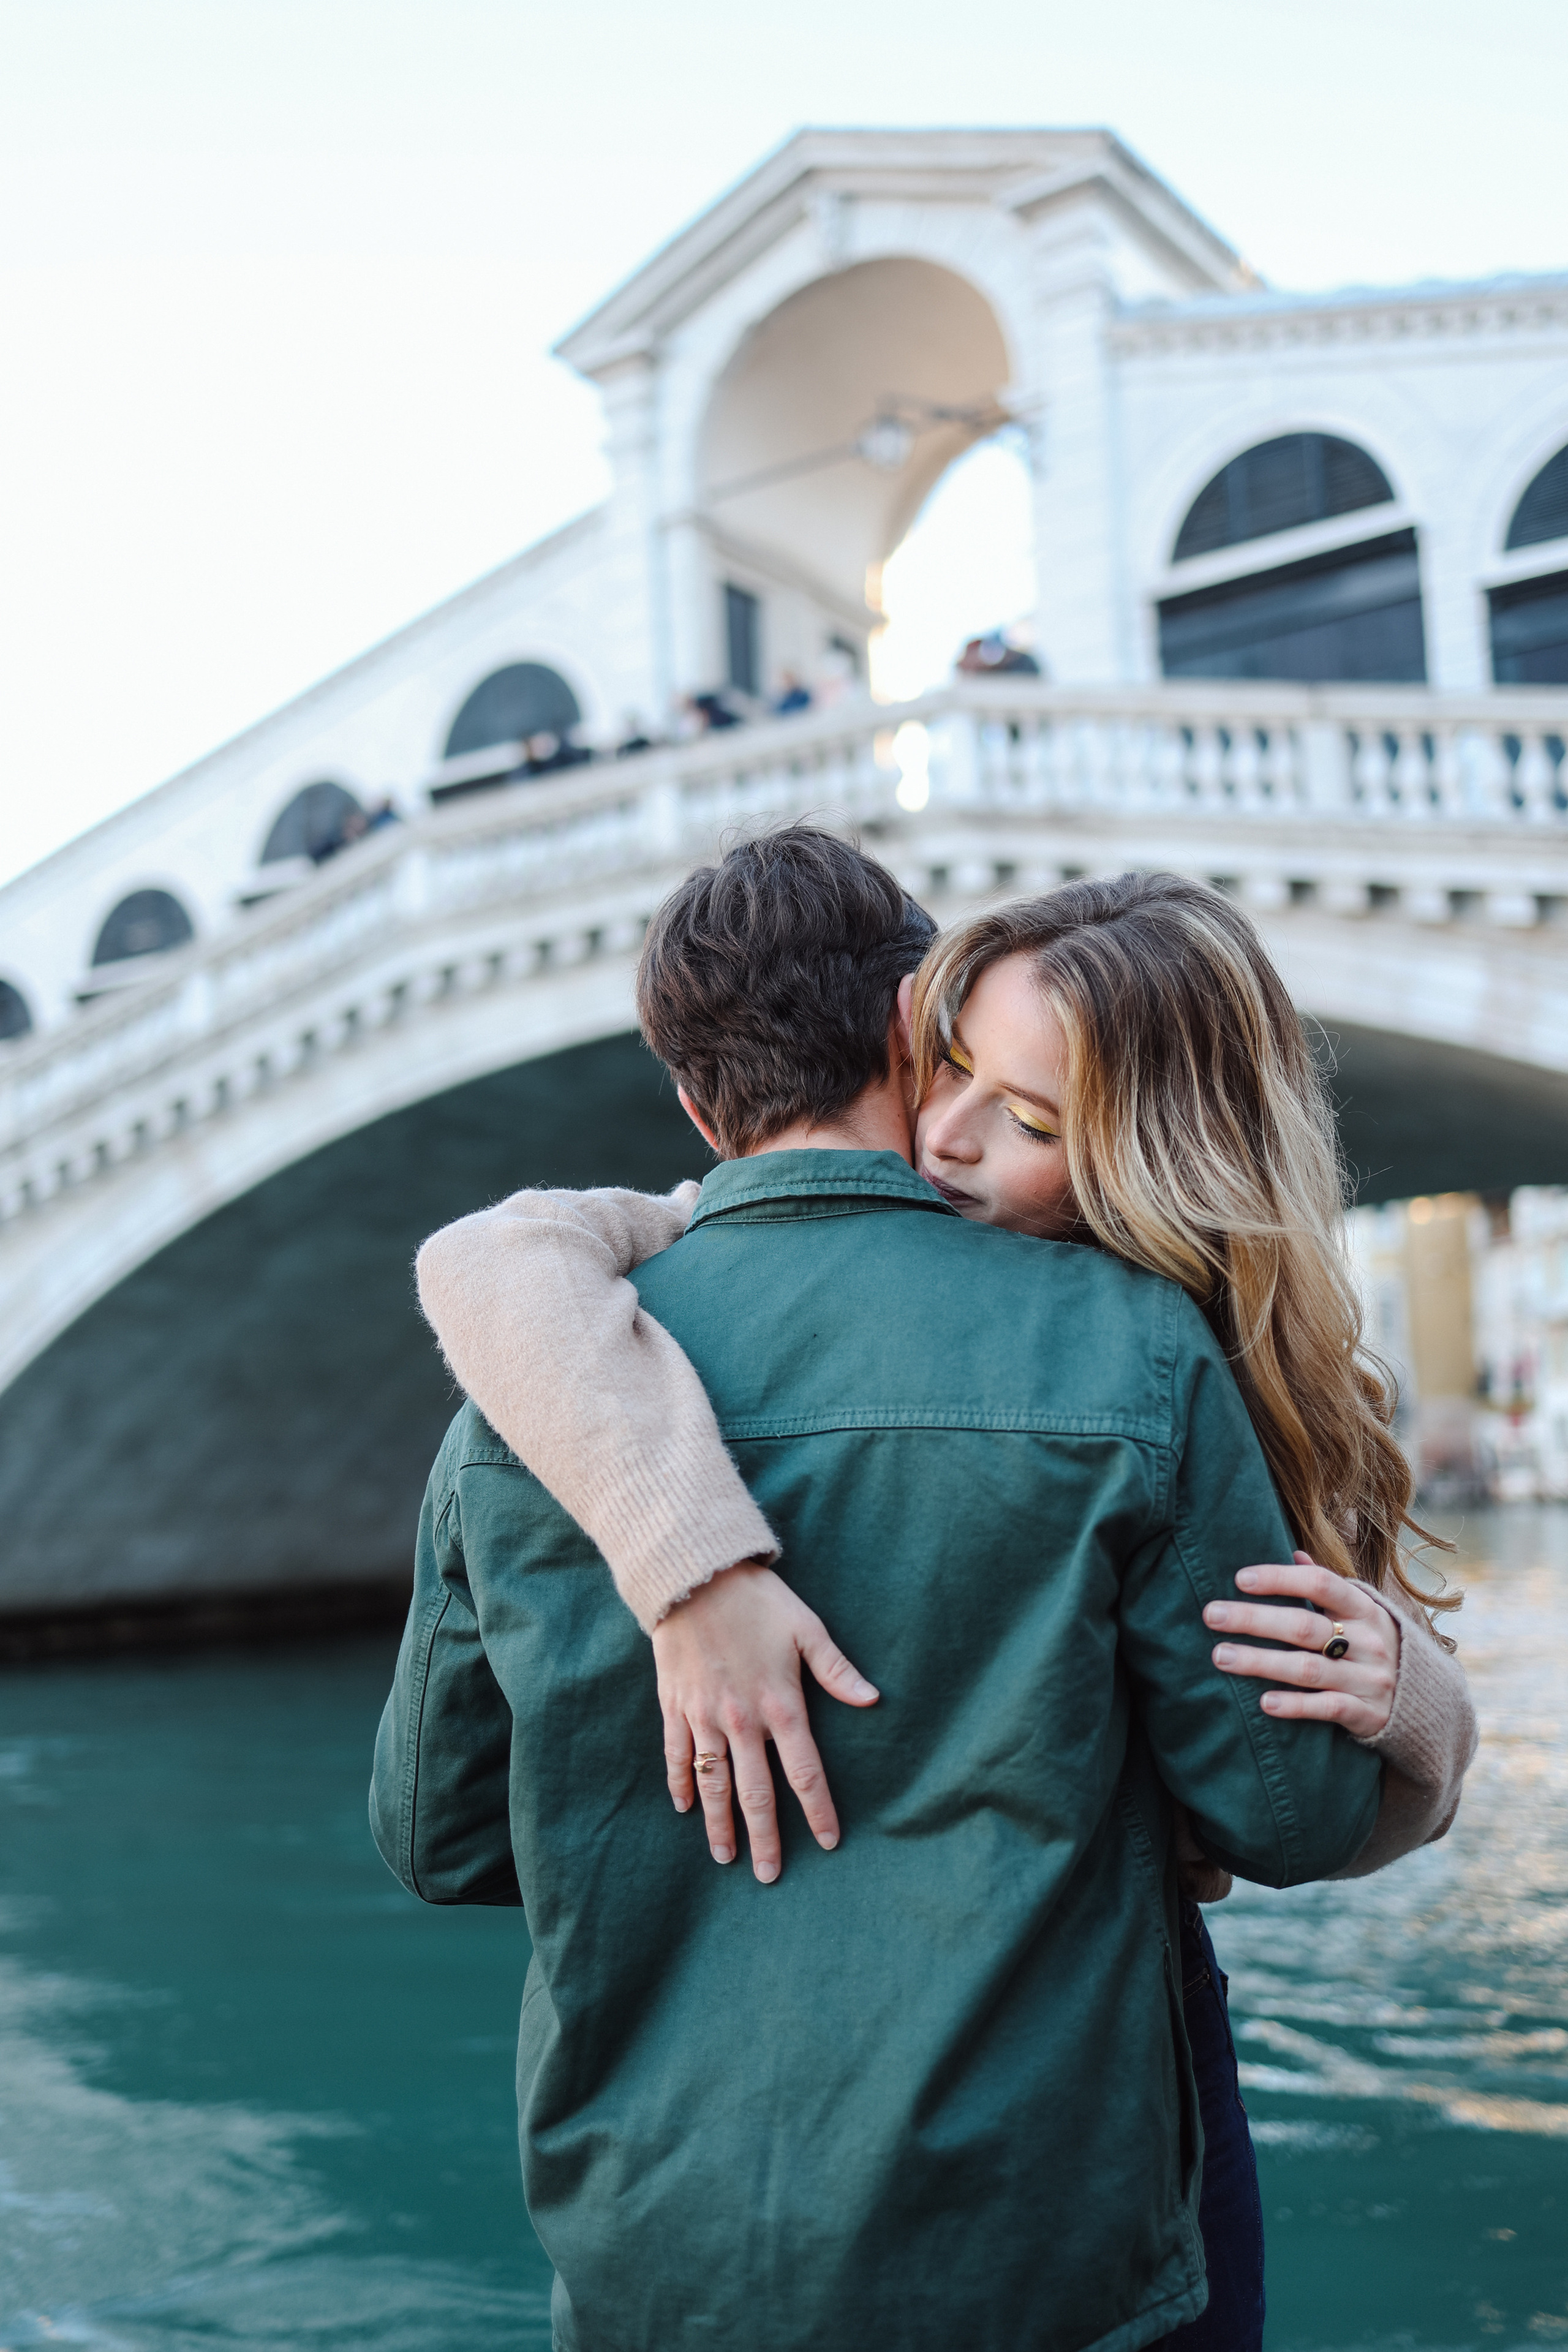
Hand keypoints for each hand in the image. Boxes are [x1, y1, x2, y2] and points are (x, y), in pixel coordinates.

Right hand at [652, 1564, 878, 1883]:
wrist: (695, 1577)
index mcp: (780, 1705)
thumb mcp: (807, 1629)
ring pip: (713, 1784)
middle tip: (768, 1875)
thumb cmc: (758, 1601)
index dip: (818, 1810)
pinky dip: (681, 1783)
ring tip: (725, 1857)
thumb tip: (874, 1699)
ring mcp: (704, 1716)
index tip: (827, 1842)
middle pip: (756, 1792)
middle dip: (765, 1837)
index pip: (804, 1772)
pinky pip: (677, 1755)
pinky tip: (684, 1807)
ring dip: (720, 1823)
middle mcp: (741, 1720)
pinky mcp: (675, 1706)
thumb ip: (837, 1671)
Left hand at [1203, 1551, 1397, 1740]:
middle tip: (1211, 1615)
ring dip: (1260, 1662)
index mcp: (1365, 1609)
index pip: (1322, 1585)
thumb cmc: (1374, 1647)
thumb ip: (1329, 1587)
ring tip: (1220, 1656)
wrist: (1426, 1703)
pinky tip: (1263, 1703)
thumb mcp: (1361, 1612)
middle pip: (1303, 1627)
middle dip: (1254, 1620)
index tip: (1240, 1578)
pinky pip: (1328, 1709)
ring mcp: (1369, 1679)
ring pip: (1307, 1669)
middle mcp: (1369, 1641)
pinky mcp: (1368, 1715)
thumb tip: (1294, 1554)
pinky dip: (1295, 1706)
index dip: (1280, 1579)